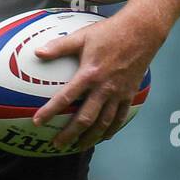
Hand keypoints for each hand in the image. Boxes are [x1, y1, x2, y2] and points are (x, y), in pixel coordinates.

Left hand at [31, 14, 163, 150]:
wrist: (141, 32)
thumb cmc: (109, 32)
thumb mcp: (81, 36)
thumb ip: (59, 46)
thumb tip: (37, 52)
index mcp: (89, 74)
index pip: (66, 97)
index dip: (50, 111)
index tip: (37, 122)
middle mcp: (104, 88)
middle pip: (85, 118)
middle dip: (70, 134)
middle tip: (57, 144)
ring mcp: (118, 93)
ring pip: (104, 123)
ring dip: (90, 138)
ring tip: (78, 147)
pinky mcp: (130, 94)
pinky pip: (120, 118)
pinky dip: (111, 130)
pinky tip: (103, 137)